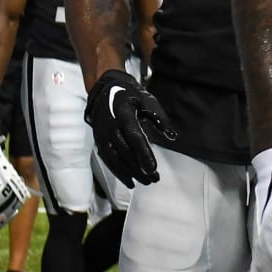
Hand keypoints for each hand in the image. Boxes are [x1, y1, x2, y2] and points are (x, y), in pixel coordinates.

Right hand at [84, 68, 175, 186]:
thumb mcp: (148, 100)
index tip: (153, 168)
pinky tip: (130, 181)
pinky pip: (108, 160)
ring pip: (116, 159)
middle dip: (139, 168)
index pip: (133, 137)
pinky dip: (119, 172)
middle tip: (154, 179)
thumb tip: (171, 136)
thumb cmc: (130, 95)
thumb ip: (160, 118)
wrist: (105, 89)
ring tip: (146, 181)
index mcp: (123, 113)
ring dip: (131, 173)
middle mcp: (110, 125)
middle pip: (125, 152)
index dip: (143, 154)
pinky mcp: (99, 141)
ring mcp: (102, 134)